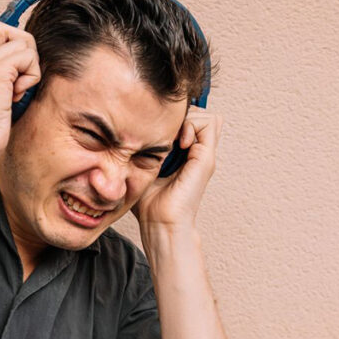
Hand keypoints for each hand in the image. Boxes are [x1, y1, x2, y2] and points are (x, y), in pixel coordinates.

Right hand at [0, 21, 40, 158]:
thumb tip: (17, 74)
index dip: (8, 45)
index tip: (17, 69)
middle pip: (2, 28)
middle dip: (22, 46)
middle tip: (23, 74)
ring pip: (21, 42)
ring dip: (29, 67)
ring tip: (18, 91)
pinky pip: (27, 56)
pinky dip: (31, 75)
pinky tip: (19, 94)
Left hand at [131, 105, 222, 230]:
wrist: (160, 223)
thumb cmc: (148, 202)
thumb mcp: (143, 167)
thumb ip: (145, 150)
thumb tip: (130, 131)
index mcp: (185, 155)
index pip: (190, 120)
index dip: (174, 118)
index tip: (155, 129)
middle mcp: (197, 153)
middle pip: (200, 115)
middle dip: (180, 116)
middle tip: (164, 132)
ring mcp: (203, 155)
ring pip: (207, 116)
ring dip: (188, 119)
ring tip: (173, 138)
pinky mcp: (206, 159)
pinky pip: (209, 124)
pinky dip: (193, 125)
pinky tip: (179, 143)